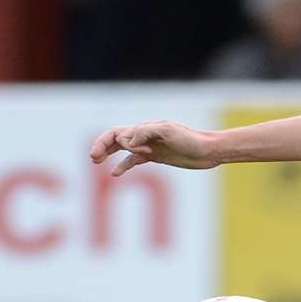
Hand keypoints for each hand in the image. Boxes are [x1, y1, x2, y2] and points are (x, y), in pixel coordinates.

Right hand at [88, 121, 221, 174]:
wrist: (207, 151)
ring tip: (95, 162)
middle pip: (116, 138)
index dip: (111, 143)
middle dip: (102, 146)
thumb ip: (145, 132)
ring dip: (108, 153)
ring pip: (122, 148)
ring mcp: (149, 146)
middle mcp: (145, 136)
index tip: (121, 154)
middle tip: (92, 158)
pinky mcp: (156, 157)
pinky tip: (115, 173)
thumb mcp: (168, 131)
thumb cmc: (190, 139)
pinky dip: (123, 165)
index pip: (119, 133)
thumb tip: (125, 139)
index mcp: (145, 128)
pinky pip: (134, 160)